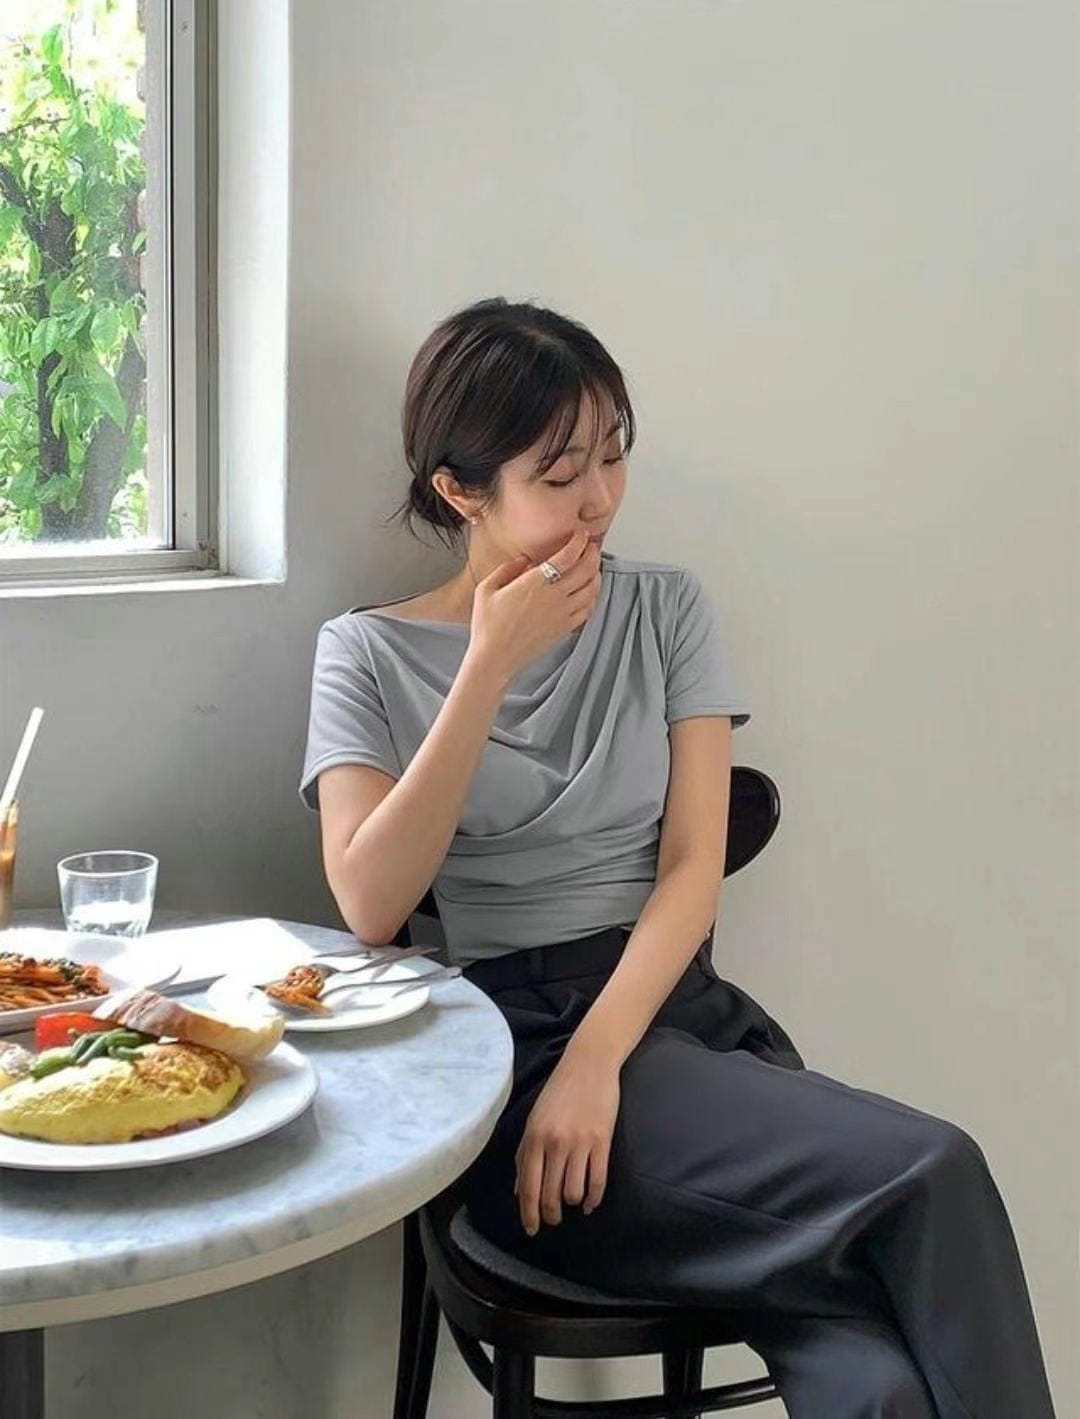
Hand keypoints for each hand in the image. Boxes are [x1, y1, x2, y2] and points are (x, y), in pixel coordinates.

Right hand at [468, 528, 601, 683]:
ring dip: (595, 573)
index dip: (579, 541)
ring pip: (592, 589)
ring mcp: (562, 614)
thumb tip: (525, 560)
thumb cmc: (487, 625)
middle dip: (592, 553)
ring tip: (592, 566)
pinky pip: (588, 609)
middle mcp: (554, 597)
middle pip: (586, 569)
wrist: (494, 658)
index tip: (581, 534)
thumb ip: (507, 569)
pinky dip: (593, 596)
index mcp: (534, 583)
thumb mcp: (486, 589)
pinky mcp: (565, 628)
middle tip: (591, 546)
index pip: (567, 556)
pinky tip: (588, 592)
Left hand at [514, 1049, 619, 1235]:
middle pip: (550, 1195)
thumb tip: (520, 1191)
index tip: (531, 1229)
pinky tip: (590, 1202)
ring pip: (573, 1193)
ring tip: (571, 1203)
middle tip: (553, 1219)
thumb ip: (525, 1155)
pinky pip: (598, 1181)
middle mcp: (555, 1143)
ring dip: (572, 1204)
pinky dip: (593, 1199)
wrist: (588, 1064)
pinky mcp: (602, 1141)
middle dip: (550, 1215)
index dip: (529, 1214)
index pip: (529, 1187)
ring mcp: (580, 1142)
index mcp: (534, 1138)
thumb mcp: (535, 1120)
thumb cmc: (559, 1092)